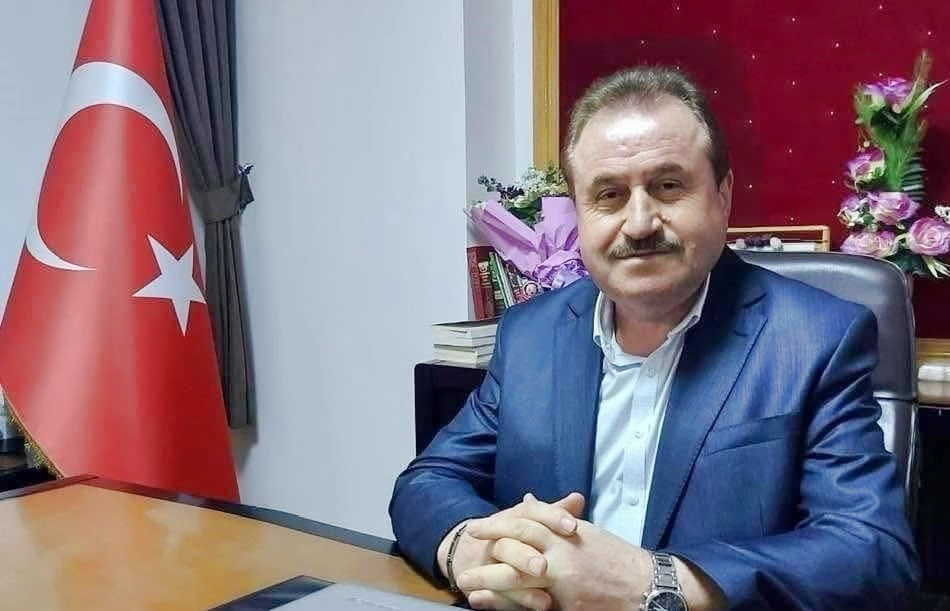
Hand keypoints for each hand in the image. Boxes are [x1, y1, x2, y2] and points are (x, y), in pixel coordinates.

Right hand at [437, 492, 583, 610]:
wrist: (468, 553)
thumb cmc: (511, 537)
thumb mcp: (531, 522)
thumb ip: (554, 513)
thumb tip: (578, 498)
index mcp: (514, 516)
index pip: (531, 510)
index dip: (552, 516)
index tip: (573, 527)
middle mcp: (499, 534)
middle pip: (511, 539)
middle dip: (527, 554)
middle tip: (544, 567)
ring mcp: (487, 558)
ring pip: (501, 567)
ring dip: (521, 583)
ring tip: (545, 601)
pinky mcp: (479, 581)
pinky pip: (495, 593)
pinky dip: (513, 601)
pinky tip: (531, 607)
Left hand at [465, 493, 652, 610]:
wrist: (644, 585)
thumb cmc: (614, 558)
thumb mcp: (584, 531)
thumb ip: (554, 516)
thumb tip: (526, 499)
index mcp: (566, 532)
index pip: (526, 520)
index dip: (498, 523)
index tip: (477, 526)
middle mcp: (562, 551)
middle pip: (516, 545)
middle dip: (487, 548)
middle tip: (463, 556)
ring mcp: (564, 579)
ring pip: (517, 576)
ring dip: (488, 580)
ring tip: (465, 583)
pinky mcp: (566, 603)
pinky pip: (530, 602)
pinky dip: (506, 604)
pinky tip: (487, 604)